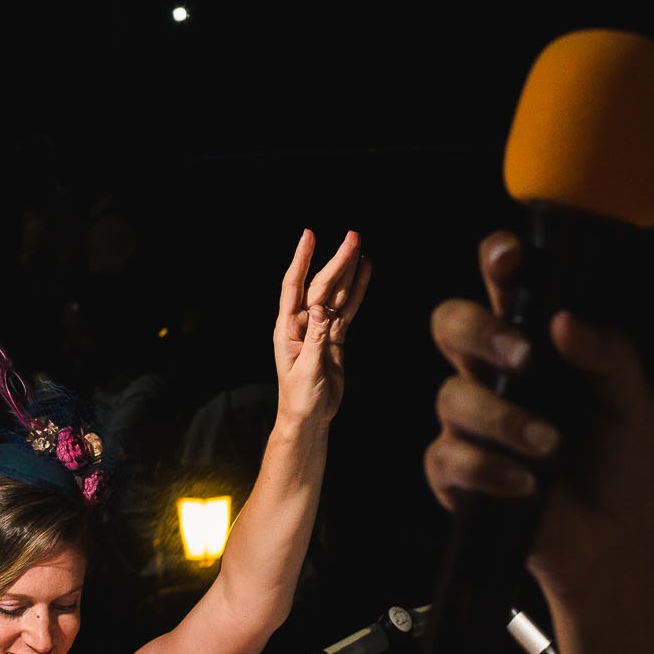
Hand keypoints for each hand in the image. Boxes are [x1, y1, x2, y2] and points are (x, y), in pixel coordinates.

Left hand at [274, 229, 370, 426]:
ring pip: (336, 293)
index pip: (293, 286)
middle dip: (336, 261)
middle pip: (321, 285)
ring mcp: (321, 328)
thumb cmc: (300, 398)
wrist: (310, 417)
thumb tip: (322, 311)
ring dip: (347, 271)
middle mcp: (303, 322)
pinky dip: (357, 290)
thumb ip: (316, 340)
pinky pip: (347, 309)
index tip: (310, 235)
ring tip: (359, 246)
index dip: (301, 260)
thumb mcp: (307, 371)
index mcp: (288, 328)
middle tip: (353, 237)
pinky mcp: (336, 337)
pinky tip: (365, 271)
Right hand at [424, 232, 653, 596]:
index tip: (509, 258)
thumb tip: (563, 321)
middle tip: (524, 358)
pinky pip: (450, 457)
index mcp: (534, 341)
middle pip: (450, 323)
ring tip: (550, 446)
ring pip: (452, 395)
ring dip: (504, 419)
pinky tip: (527, 485)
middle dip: (479, 332)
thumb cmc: (620, 460)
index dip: (497, 261)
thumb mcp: (633, 402)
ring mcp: (467, 421)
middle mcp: (491, 372)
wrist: (611, 537)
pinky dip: (490, 470)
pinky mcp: (452, 471)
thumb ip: (608, 354)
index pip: (504, 285)